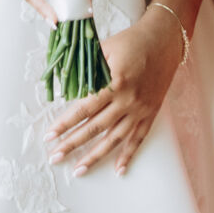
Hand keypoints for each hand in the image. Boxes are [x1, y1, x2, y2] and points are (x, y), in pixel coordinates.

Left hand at [45, 8, 181, 176]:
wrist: (164, 41)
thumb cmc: (131, 41)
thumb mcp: (104, 47)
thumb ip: (85, 67)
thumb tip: (63, 84)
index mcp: (114, 82)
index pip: (83, 108)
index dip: (65, 123)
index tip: (50, 135)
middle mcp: (127, 100)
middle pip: (95, 128)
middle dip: (72, 144)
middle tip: (55, 157)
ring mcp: (140, 109)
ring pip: (114, 139)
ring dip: (95, 156)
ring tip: (79, 170)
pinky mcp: (150, 113)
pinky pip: (138, 139)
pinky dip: (128, 155)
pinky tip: (118, 170)